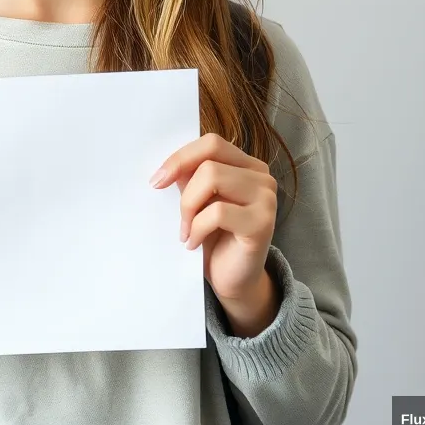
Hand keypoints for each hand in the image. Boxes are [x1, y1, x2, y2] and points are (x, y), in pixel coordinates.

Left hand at [150, 133, 277, 304]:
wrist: (234, 280)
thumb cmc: (215, 238)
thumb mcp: (198, 200)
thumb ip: (190, 177)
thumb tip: (167, 164)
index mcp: (248, 165)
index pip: (211, 143)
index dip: (181, 157)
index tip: (158, 180)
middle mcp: (262, 177)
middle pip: (209, 161)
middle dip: (185, 191)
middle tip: (178, 218)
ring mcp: (266, 199)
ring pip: (212, 178)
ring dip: (189, 209)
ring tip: (187, 231)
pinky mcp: (262, 223)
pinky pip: (217, 212)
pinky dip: (197, 228)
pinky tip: (194, 243)